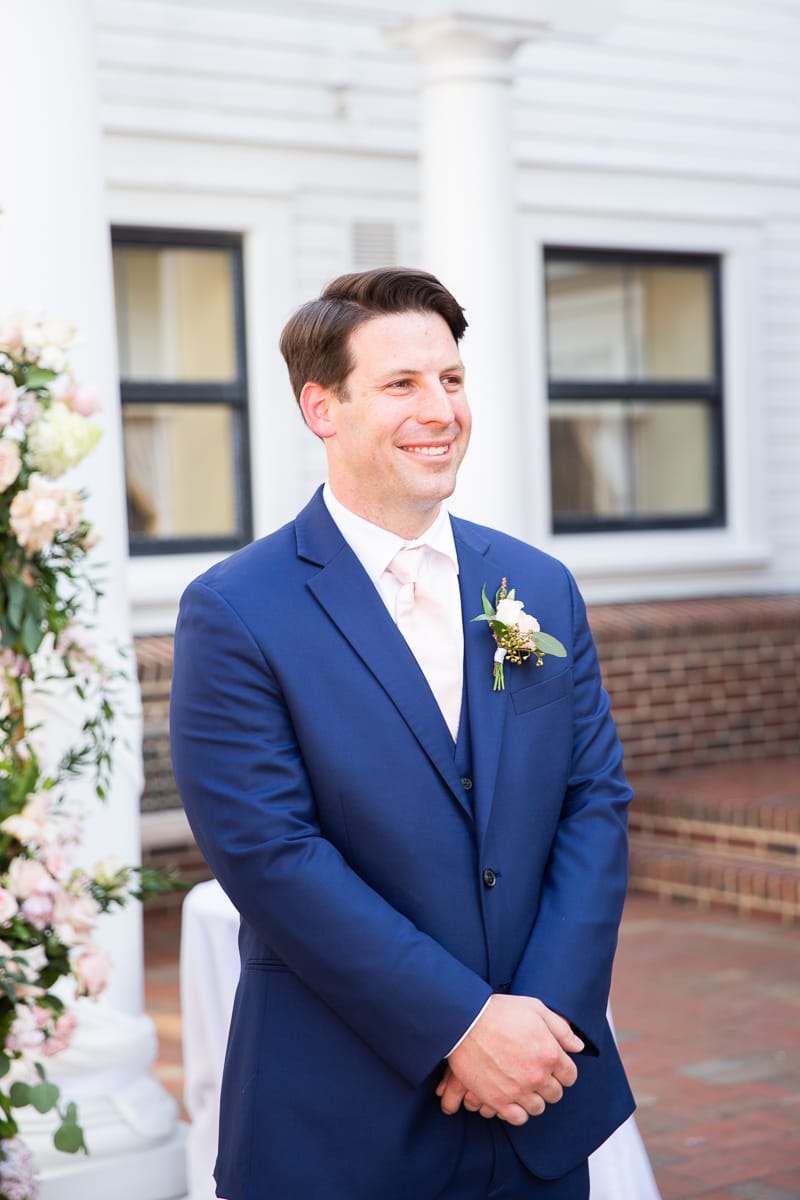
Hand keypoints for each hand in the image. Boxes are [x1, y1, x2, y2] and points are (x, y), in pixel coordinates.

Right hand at [439, 995, 582, 1124]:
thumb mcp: (535, 1009)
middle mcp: (538, 1075)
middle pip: (555, 1094)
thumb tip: (578, 1047)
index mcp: (550, 1053)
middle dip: (548, 1085)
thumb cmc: (500, 1011)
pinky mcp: (498, 1100)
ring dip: (532, 1098)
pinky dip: (517, 1111)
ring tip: (521, 1085)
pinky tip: (511, 1097)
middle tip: (534, 1074)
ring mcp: (518, 1090)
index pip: (570, 1076)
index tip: (551, 1067)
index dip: (562, 1071)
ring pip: (537, 1108)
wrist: (465, 1021)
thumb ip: (561, 1029)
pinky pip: (518, 1118)